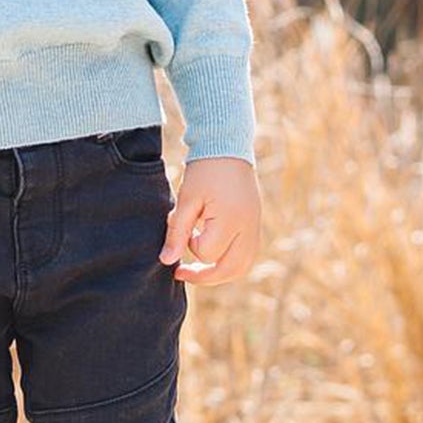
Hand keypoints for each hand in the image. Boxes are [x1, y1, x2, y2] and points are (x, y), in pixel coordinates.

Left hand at [159, 156, 260, 286]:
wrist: (227, 146)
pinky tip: (213, 254)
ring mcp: (256, 226)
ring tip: (198, 270)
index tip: (183, 228)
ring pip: (242, 267)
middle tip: (182, 273)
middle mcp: (249, 227)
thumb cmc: (204, 170)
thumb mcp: (186, 199)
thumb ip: (176, 232)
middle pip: (230, 270)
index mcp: (231, 219)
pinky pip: (247, 255)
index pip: (208, 253)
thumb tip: (167, 261)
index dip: (190, 246)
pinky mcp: (256, 224)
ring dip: (220, 273)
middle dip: (205, 276)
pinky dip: (230, 262)